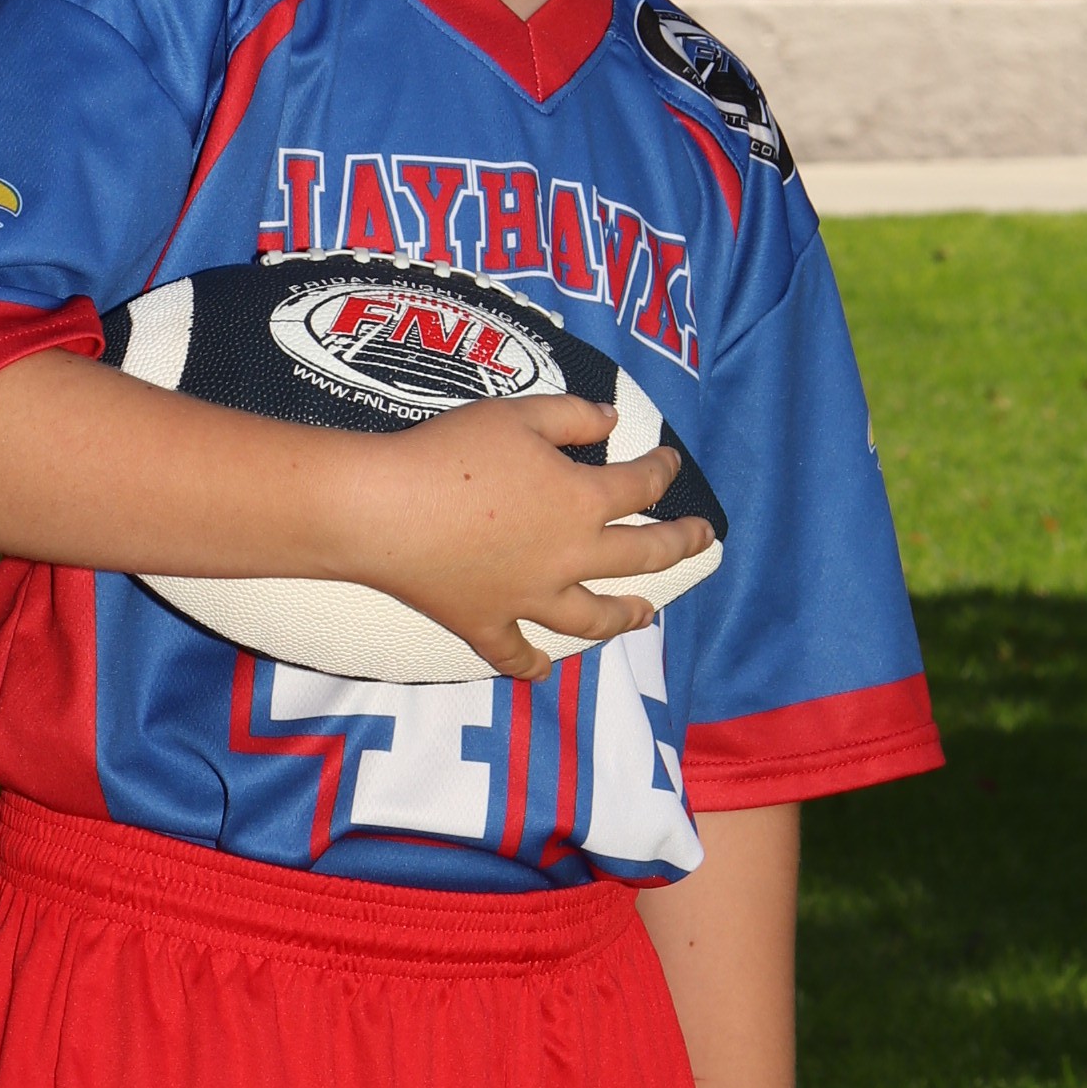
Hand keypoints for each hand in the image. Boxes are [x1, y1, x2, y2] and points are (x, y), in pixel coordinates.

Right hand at [354, 395, 714, 681]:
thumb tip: (613, 421)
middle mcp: (569, 558)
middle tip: (701, 539)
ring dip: (625, 617)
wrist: (385, 508)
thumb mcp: (518, 414)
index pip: (640, 486)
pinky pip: (514, 653)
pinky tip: (541, 672)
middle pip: (640, 558)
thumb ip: (572, 416)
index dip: (663, 472)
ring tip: (647, 615)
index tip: (671, 464)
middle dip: (679, 546)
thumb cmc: (452, 451)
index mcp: (581, 501)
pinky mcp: (486, 623)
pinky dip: (529, 665)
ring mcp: (530, 598)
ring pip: (592, 618)